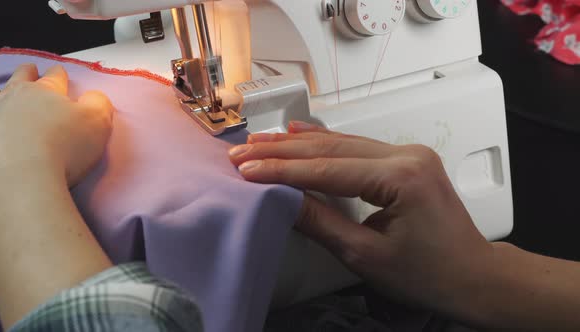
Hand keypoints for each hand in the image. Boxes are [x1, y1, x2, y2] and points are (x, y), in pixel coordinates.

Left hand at [0, 63, 113, 186]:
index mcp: (45, 92)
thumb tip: (93, 96)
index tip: (59, 70)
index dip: (59, 74)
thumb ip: (99, 103)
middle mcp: (15, 98)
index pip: (54, 78)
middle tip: (30, 69)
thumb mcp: (97, 122)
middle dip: (28, 73)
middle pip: (22, 80)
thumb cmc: (64, 149)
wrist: (22, 179)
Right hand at [229, 122, 494, 322]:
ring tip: (260, 141)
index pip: (328, 169)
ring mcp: (408, 154)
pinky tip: (300, 132)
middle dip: (282, 150)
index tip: (248, 169)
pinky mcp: (405, 160)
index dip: (282, 170)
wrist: (472, 277)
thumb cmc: (429, 274)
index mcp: (402, 178)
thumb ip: (320, 222)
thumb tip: (281, 199)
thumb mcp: (366, 255)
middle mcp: (407, 156)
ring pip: (342, 142)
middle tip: (244, 151)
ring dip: (298, 143)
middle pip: (332, 147)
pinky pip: (357, 146)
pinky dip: (324, 144)